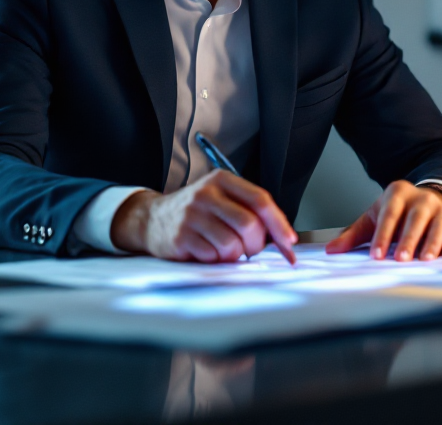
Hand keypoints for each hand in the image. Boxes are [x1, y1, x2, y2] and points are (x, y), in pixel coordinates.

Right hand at [110, 170, 297, 262]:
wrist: (152, 219)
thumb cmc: (195, 212)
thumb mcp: (220, 198)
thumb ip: (248, 210)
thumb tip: (283, 238)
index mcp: (221, 180)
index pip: (260, 200)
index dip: (279, 224)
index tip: (290, 242)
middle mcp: (206, 194)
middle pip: (249, 224)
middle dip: (256, 245)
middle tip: (250, 250)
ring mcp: (192, 215)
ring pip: (232, 245)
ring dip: (234, 255)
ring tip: (221, 248)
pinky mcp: (181, 237)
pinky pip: (213, 257)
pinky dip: (215, 260)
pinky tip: (205, 251)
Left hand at [325, 181, 441, 260]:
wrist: (428, 200)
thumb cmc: (398, 212)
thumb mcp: (375, 217)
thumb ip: (354, 234)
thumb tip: (331, 250)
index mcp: (398, 194)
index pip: (389, 215)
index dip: (382, 235)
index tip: (376, 255)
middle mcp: (422, 199)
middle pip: (415, 219)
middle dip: (408, 240)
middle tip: (401, 259)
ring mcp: (441, 210)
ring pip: (438, 225)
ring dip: (432, 243)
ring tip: (425, 259)